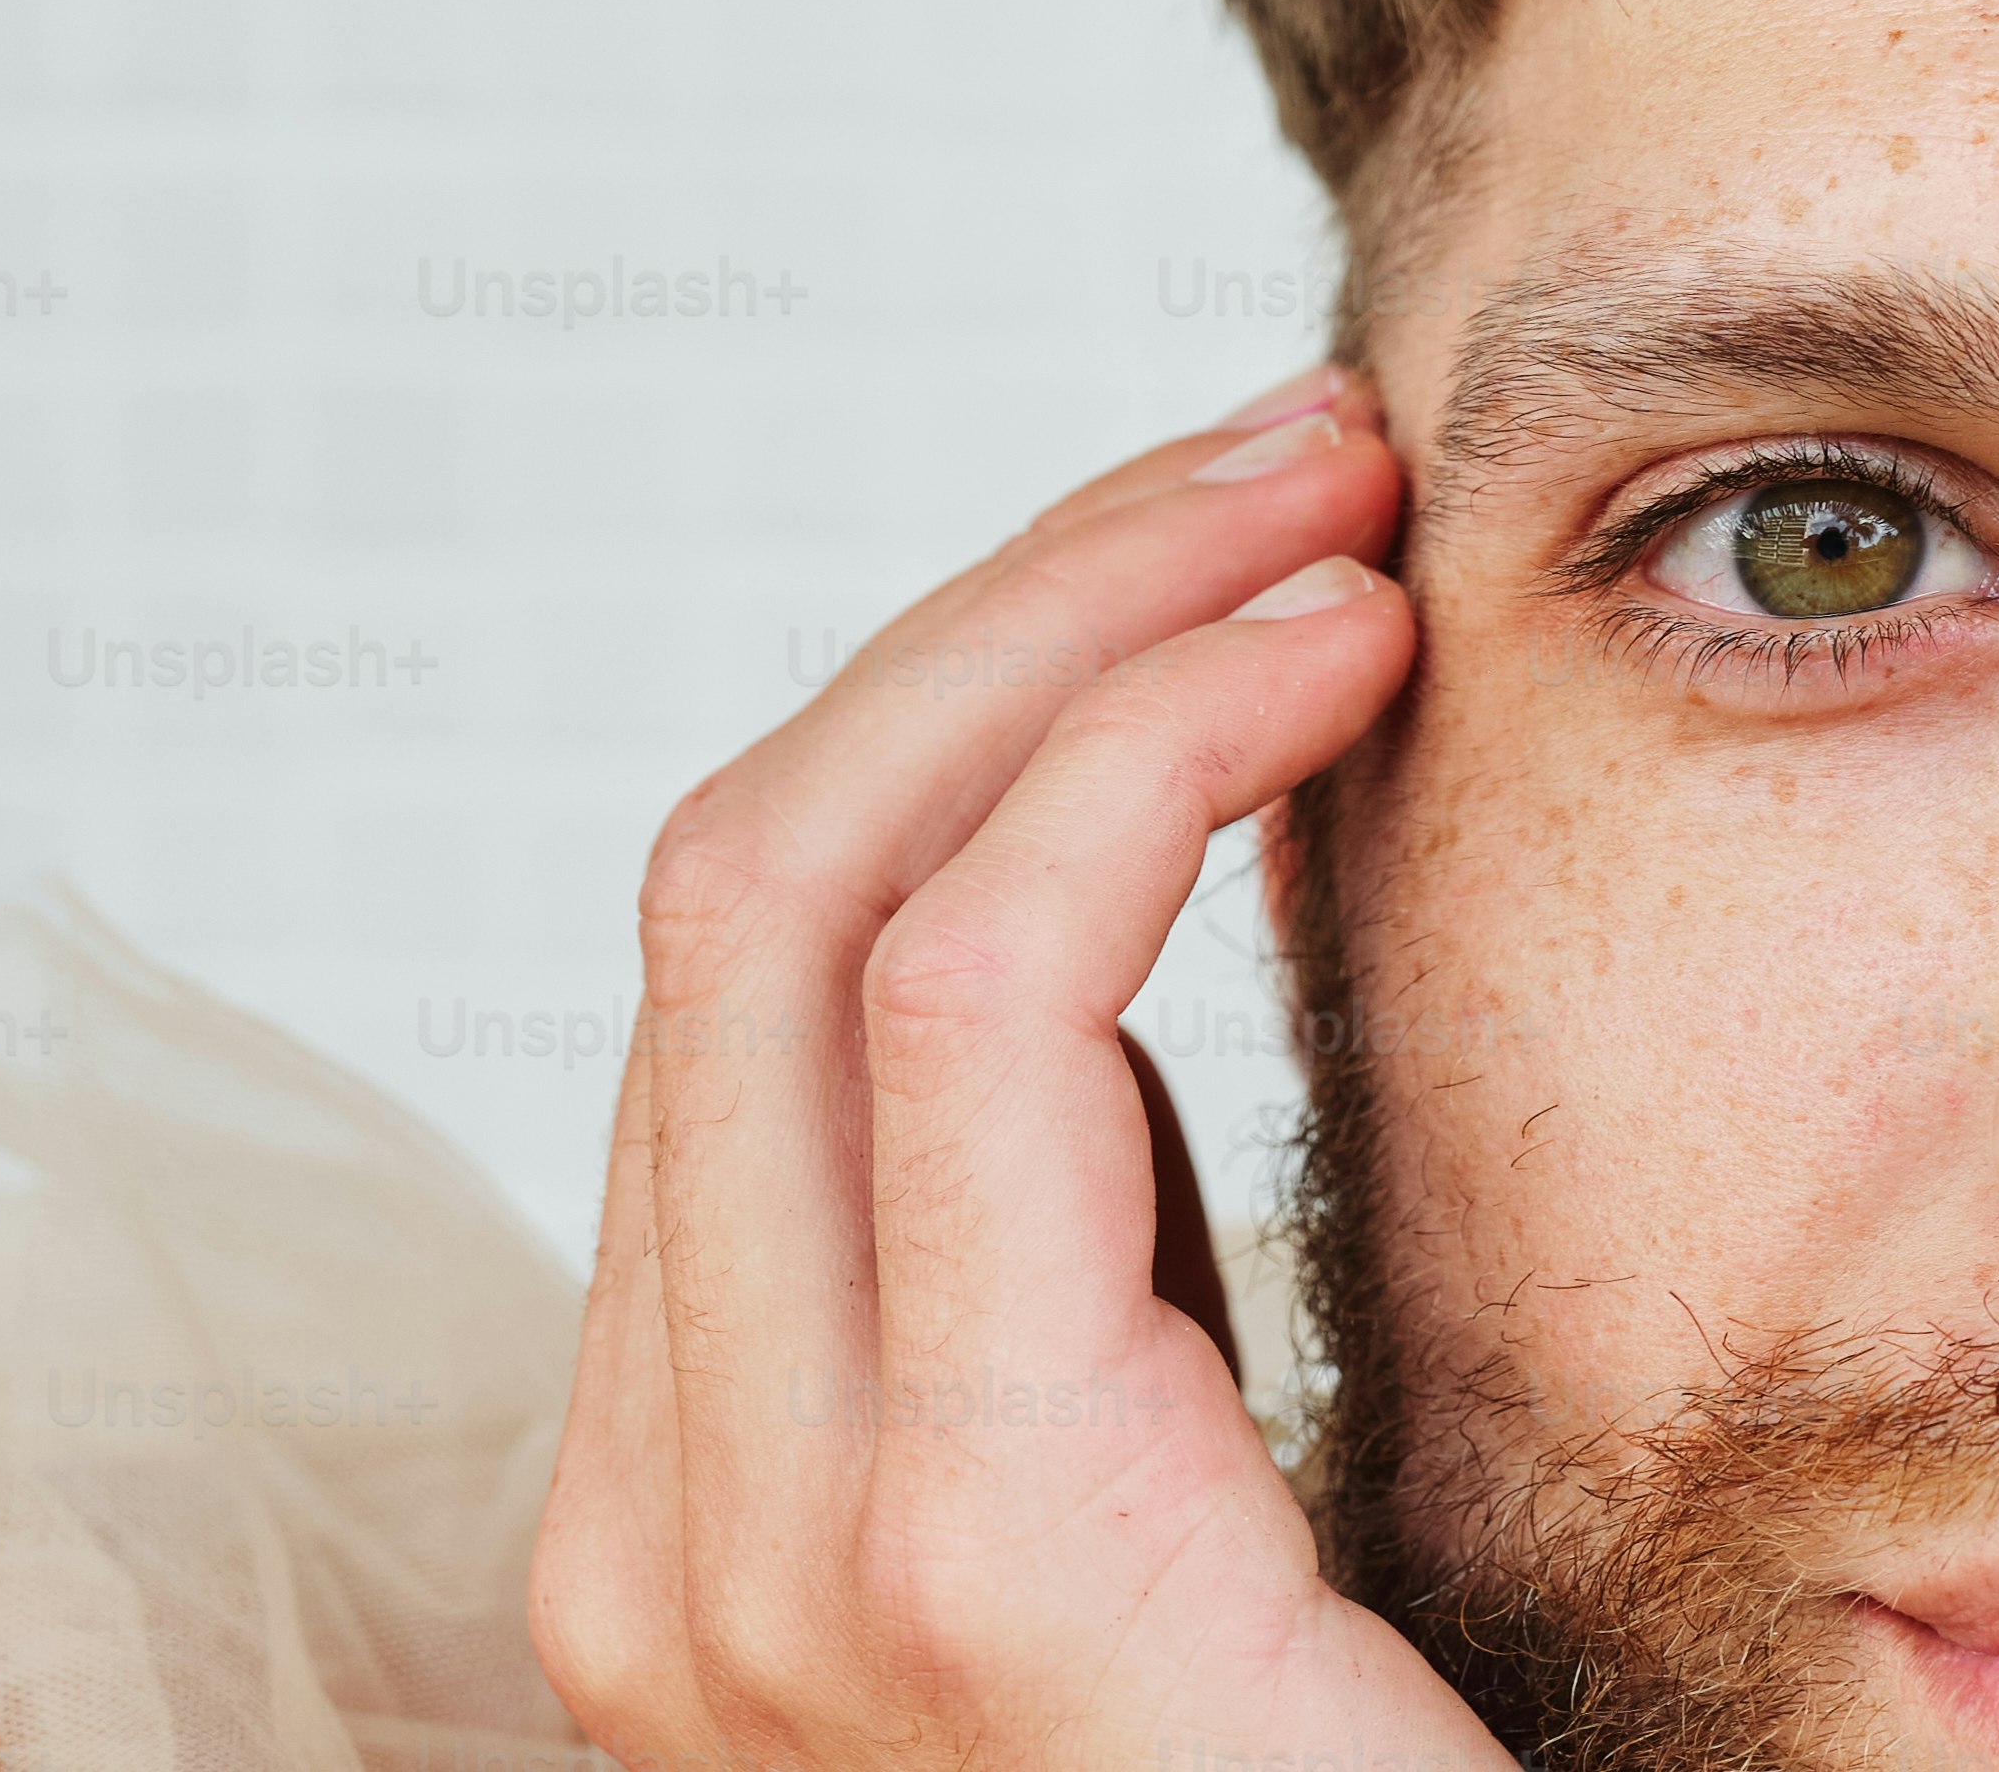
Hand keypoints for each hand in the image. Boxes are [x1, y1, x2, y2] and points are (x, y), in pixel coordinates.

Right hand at [531, 370, 1503, 1771]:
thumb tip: (1138, 929)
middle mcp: (662, 1524)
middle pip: (739, 877)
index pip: (750, 971)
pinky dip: (1148, 752)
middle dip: (1014, 596)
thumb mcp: (1167, 1463)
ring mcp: (769, 1557)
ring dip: (1085, 614)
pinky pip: (993, 1006)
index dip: (972, 698)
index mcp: (701, 1493)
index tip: (1230, 551)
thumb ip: (1085, 1262)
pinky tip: (1332, 658)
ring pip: (823, 882)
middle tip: (1292, 440)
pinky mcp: (972, 1549)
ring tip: (1336, 497)